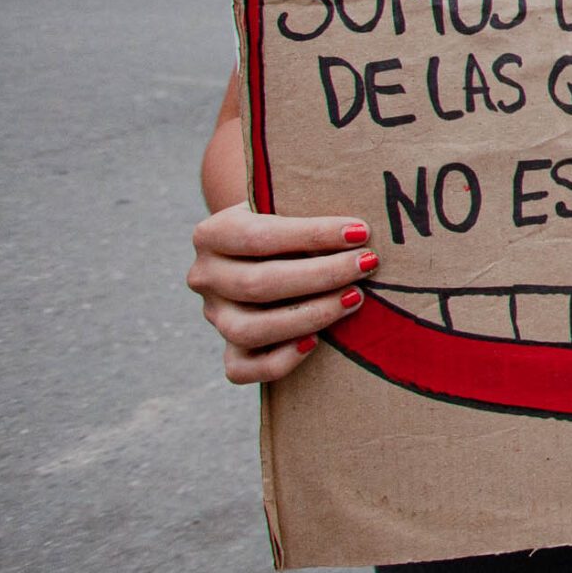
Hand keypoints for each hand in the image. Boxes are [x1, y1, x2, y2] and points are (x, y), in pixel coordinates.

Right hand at [186, 208, 375, 382]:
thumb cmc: (290, 221)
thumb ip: (308, 208)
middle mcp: (205, 275)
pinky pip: (240, 369)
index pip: (259, 236)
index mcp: (213, 233)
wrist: (265, 248)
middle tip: (366, 265)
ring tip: (354, 298)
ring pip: (249, 330)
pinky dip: (278, 362)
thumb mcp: (288, 203)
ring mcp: (214, 315)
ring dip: (309, 316)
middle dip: (321, 276)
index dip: (312, 235)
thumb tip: (361, 226)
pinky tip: (315, 342)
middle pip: (258, 284)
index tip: (360, 232)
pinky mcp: (227, 348)